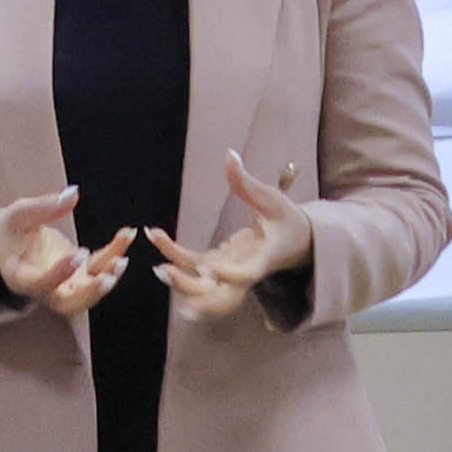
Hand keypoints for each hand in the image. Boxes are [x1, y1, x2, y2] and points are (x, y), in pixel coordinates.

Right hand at [0, 182, 131, 324]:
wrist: (11, 242)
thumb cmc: (10, 230)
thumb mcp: (18, 214)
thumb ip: (43, 206)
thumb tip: (73, 195)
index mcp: (21, 277)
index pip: (40, 284)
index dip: (60, 273)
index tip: (78, 254)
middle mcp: (44, 289)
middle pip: (69, 304)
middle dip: (91, 293)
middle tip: (108, 277)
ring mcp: (64, 285)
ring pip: (89, 293)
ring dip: (109, 277)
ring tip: (122, 257)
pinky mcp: (80, 276)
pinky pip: (100, 271)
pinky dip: (114, 255)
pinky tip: (126, 235)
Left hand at [149, 152, 308, 313]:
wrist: (296, 242)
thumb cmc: (287, 220)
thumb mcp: (272, 198)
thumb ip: (246, 182)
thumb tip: (229, 155)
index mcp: (263, 258)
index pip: (248, 274)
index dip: (229, 275)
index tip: (210, 269)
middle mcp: (244, 271)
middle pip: (220, 295)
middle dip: (192, 289)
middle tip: (168, 272)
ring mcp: (229, 272)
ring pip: (203, 288)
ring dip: (179, 281)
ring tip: (157, 267)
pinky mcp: (218, 265)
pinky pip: (192, 265)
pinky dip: (173, 253)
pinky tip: (155, 235)